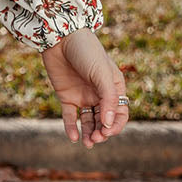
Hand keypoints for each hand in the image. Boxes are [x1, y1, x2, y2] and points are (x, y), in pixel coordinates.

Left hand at [41, 28, 130, 146]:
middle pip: (104, 120)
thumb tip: (110, 124)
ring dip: (89, 133)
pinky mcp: (67, 97)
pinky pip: (70, 117)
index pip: (120, 113)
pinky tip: (73, 137)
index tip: (107, 132)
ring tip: (87, 143)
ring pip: (89, 121)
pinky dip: (72, 127)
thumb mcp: (102, 74)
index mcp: (114, 88)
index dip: (116, 125)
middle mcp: (100, 94)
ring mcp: (83, 96)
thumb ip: (108, 99)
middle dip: (102, 132)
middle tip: (95, 139)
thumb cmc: (86, 52)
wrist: (60, 38)